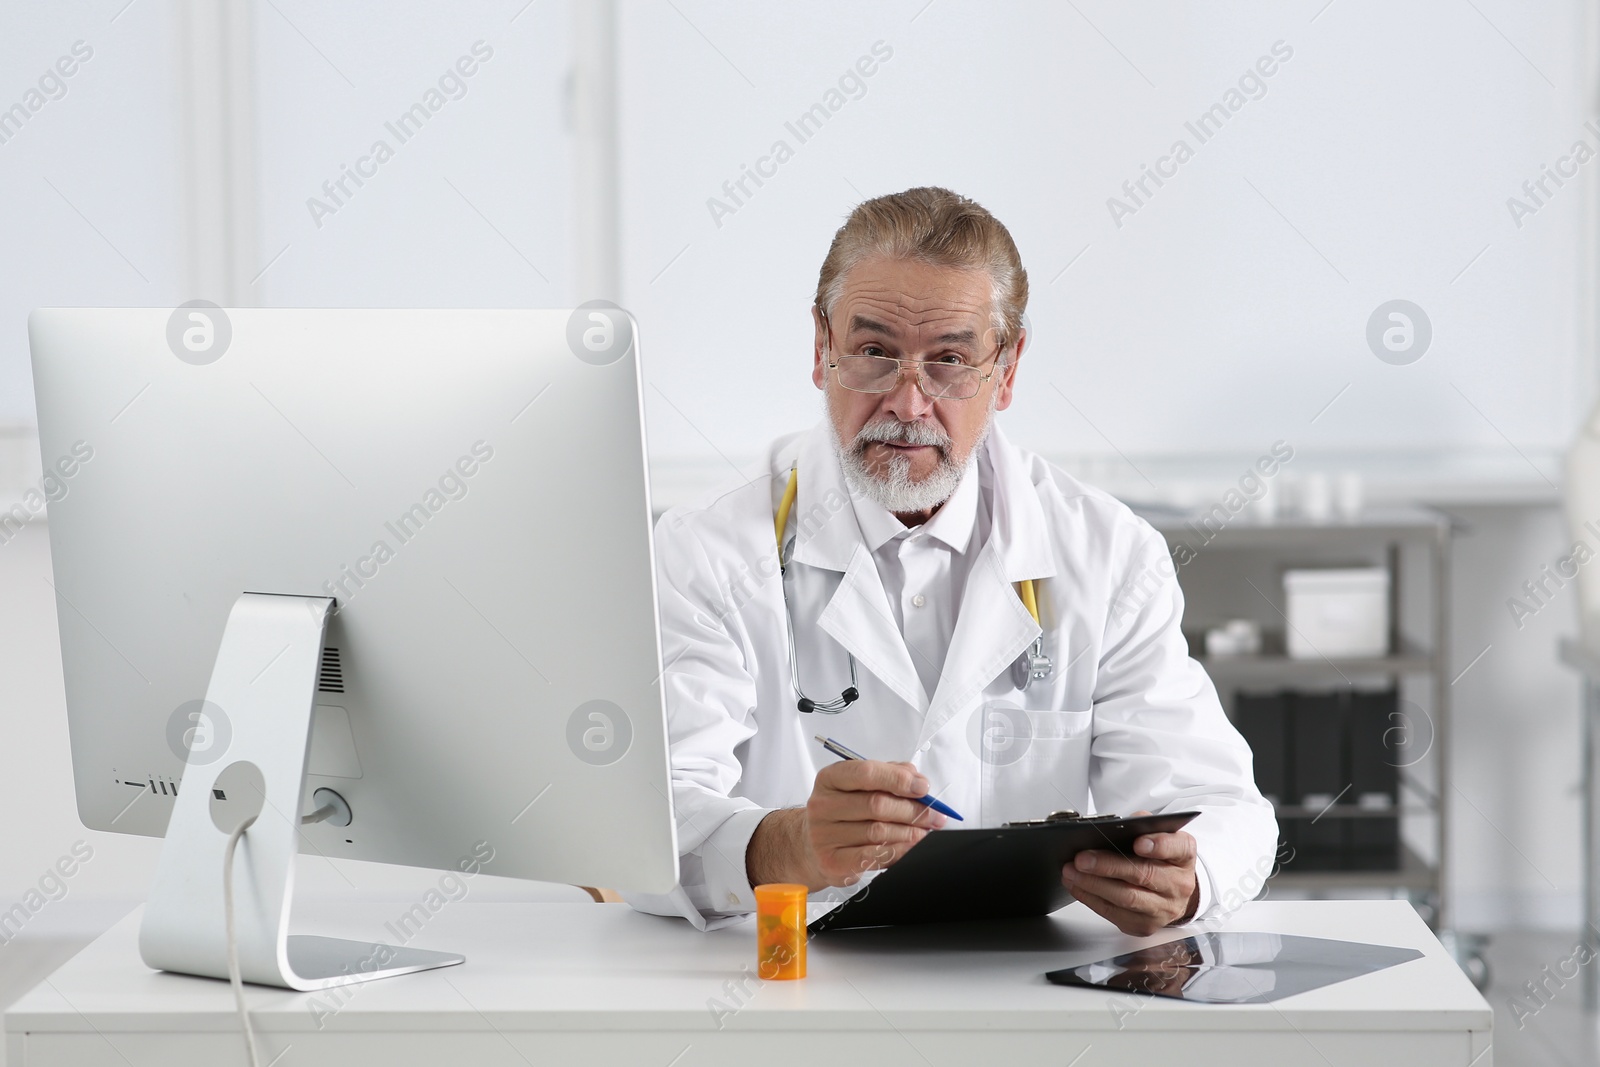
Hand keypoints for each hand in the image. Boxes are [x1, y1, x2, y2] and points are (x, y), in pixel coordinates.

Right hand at [746, 760, 945, 891]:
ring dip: (910, 833)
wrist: (811, 844)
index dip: (898, 780)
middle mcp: (822, 805)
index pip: (866, 773)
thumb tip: (918, 781)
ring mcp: (824, 835)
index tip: (923, 787)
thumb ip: (890, 775)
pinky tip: (910, 847)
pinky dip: (898, 851)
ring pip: (878, 832)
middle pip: (877, 805)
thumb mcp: (860, 784)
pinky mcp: (832, 861)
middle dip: (913, 810)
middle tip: (935, 815)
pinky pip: (873, 856)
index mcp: (830, 778)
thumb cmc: (843, 810)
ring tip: (926, 832)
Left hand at [1062, 810, 1199, 935]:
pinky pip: (1114, 914)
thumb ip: (1143, 825)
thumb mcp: (1159, 835)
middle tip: (1082, 859)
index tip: (1138, 842)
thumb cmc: (1160, 859)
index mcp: (1183, 856)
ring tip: (1071, 872)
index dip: (1159, 845)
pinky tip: (1076, 885)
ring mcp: (1163, 909)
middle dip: (1109, 866)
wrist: (1171, 892)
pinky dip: (1090, 898)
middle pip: (1144, 875)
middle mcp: (1178, 884)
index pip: (1177, 848)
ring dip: (1093, 884)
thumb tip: (1120, 824)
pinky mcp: (1144, 925)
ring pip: (1126, 898)